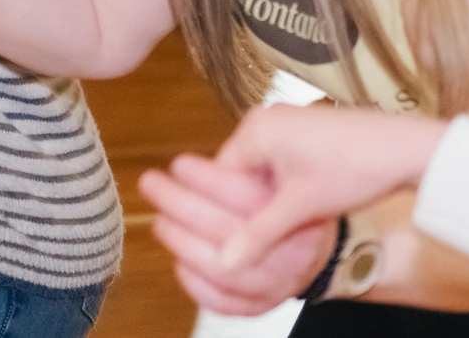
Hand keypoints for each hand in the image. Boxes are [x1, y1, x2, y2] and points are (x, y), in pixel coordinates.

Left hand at [142, 153, 337, 315]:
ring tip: (160, 221)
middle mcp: (292, 253)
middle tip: (152, 185)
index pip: (245, 195)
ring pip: (221, 270)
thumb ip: (241, 169)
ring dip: (181, 243)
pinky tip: (178, 260)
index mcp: (298, 211)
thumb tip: (194, 167)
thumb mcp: (274, 172)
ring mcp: (279, 284)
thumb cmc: (285, 201)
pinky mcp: (264, 305)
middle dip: (179, 205)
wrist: (316, 245)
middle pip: (226, 231)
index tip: (177, 165)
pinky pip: (224, 302)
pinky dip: (194, 283)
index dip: (206, 179)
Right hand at [214, 105, 443, 273]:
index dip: (226, 209)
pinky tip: (307, 204)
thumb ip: (258, 234)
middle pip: (240, 171)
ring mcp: (289, 120)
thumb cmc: (354, 170)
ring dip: (272, 196)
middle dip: (250, 204)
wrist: (409, 150)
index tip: (237, 236)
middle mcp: (266, 117)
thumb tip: (225, 263)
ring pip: (263, 168)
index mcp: (255, 128)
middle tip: (266, 234)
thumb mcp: (300, 208)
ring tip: (290, 221)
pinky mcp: (308, 128)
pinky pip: (283, 159)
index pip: (218, 174)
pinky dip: (289, 184)